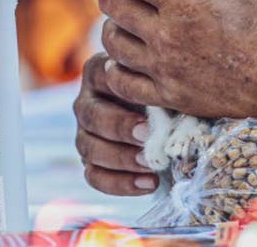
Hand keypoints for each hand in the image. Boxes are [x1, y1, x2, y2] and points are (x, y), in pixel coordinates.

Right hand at [73, 54, 158, 195]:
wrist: (170, 119)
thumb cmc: (167, 91)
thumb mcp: (164, 83)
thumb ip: (160, 87)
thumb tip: (171, 97)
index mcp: (100, 72)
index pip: (100, 77)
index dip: (120, 92)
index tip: (145, 106)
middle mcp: (87, 101)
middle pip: (91, 116)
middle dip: (119, 128)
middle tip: (147, 136)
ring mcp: (85, 133)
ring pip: (88, 148)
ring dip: (121, 159)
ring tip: (151, 164)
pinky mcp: (90, 160)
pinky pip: (94, 176)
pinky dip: (120, 183)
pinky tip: (149, 183)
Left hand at [98, 0, 256, 140]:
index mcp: (186, 0)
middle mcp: (168, 33)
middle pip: (111, 4)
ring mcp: (166, 67)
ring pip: (112, 43)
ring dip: (113, 28)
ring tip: (125, 21)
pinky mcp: (170, 95)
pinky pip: (122, 82)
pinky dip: (116, 70)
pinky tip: (126, 61)